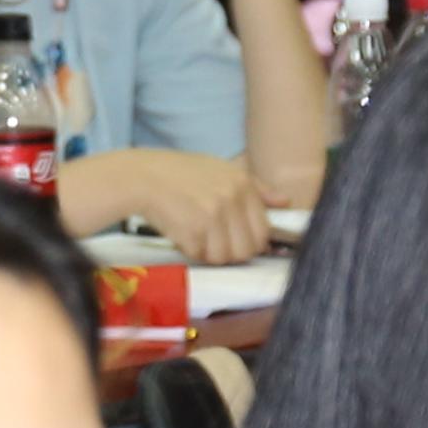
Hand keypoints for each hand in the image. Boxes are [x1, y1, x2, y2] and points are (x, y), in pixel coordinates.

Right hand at [71, 146, 273, 266]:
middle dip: (231, 252)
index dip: (250, 242)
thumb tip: (285, 202)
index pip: (263, 231)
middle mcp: (231, 198)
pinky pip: (202, 256)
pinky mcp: (192, 230)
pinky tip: (182, 234)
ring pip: (225, 257)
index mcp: (242, 184)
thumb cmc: (181, 174)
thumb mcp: (221, 170)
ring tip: (196, 236)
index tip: (235, 241)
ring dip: (210, 254)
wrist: (142, 176)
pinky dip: (192, 251)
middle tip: (213, 241)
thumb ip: (257, 188)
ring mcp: (212, 215)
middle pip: (247, 249)